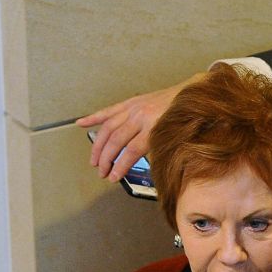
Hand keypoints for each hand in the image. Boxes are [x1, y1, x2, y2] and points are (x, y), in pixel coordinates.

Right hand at [76, 72, 206, 180]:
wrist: (191, 93)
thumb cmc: (185, 118)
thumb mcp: (175, 139)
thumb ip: (159, 152)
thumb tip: (147, 169)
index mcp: (153, 126)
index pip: (131, 151)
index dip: (120, 166)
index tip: (113, 177)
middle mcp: (140, 116)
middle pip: (116, 140)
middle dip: (106, 159)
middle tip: (102, 172)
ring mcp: (133, 108)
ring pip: (108, 128)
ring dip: (98, 145)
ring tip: (94, 160)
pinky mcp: (131, 102)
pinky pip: (109, 111)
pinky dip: (94, 117)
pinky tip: (81, 124)